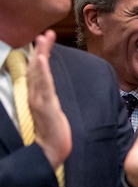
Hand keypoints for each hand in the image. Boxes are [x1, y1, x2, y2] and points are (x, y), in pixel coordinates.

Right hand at [27, 30, 71, 168]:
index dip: (40, 55)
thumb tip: (51, 87)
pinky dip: (41, 72)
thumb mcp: (53, 112)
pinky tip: (40, 60)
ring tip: (43, 39)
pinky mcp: (46, 107)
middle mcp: (35, 96)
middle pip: (36, 69)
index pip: (38, 72)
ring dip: (41, 55)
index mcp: (38, 96)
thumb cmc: (52, 133)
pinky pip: (43, 87)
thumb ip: (50, 98)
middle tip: (45, 33)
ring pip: (39, 74)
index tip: (45, 39)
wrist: (51, 153)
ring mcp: (39, 100)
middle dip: (41, 50)